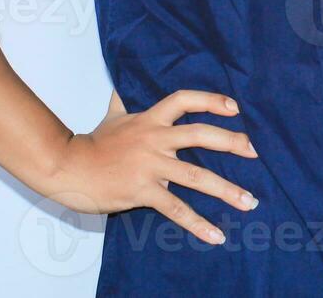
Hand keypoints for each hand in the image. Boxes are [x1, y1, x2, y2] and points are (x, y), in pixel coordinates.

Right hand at [45, 88, 260, 245]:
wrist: (68, 166)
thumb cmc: (91, 144)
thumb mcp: (112, 117)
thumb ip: (122, 102)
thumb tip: (121, 86)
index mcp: (150, 119)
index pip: (184, 100)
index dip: (211, 101)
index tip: (234, 108)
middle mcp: (154, 139)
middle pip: (200, 135)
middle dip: (231, 142)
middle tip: (254, 152)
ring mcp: (150, 166)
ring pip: (196, 175)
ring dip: (227, 190)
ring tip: (250, 201)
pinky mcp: (143, 191)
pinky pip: (176, 208)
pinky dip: (198, 224)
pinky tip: (217, 235)